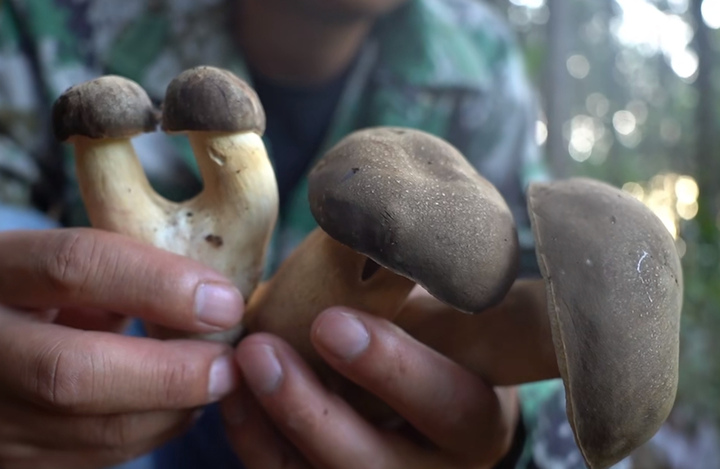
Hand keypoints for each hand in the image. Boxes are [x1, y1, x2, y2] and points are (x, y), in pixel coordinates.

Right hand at [0, 228, 242, 468]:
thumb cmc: (28, 291)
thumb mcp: (56, 261)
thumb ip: (114, 273)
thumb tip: (204, 300)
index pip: (74, 267)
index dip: (159, 285)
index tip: (224, 302)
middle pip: (75, 374)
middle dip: (171, 373)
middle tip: (230, 365)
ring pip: (92, 431)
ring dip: (173, 408)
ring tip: (217, 382)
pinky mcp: (12, 459)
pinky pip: (94, 456)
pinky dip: (151, 430)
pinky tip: (180, 405)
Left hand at [221, 306, 518, 468]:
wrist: (433, 399)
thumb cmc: (439, 347)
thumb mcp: (444, 323)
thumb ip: (413, 303)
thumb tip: (350, 237)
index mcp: (476, 420)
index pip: (449, 403)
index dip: (392, 368)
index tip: (331, 320)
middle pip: (377, 461)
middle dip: (313, 408)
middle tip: (261, 349)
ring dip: (273, 423)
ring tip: (239, 366)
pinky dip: (255, 440)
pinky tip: (234, 395)